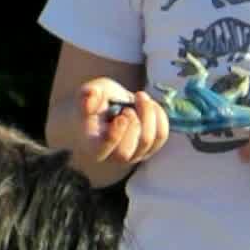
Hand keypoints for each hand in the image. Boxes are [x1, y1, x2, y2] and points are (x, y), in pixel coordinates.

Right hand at [47, 78, 170, 168]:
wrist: (111, 106)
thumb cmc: (97, 102)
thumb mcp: (90, 92)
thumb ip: (87, 94)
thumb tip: (90, 95)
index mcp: (94, 146)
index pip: (103, 151)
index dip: (114, 136)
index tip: (121, 117)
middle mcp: (114, 157)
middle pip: (126, 151)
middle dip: (132, 124)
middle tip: (128, 107)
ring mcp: (134, 155)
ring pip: (147, 141)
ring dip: (147, 114)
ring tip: (139, 97)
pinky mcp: (150, 148)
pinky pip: (161, 135)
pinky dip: (159, 115)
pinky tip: (149, 105)